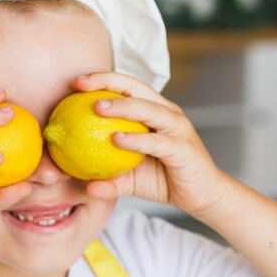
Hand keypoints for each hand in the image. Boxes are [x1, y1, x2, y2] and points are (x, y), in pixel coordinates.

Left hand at [72, 72, 228, 219]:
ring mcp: (177, 128)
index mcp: (154, 111)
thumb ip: (109, 179)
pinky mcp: (182, 148)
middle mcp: (167, 113)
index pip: (126, 87)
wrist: (202, 197)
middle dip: (107, 81)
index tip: (74, 83)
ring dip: (122, 105)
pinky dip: (136, 139)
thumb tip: (85, 187)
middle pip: (136, 88)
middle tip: (80, 85)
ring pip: (148, 109)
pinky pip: (156, 141)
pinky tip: (115, 139)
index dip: (102, 80)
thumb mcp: (131, 179)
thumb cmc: (165, 180)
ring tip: (97, 106)